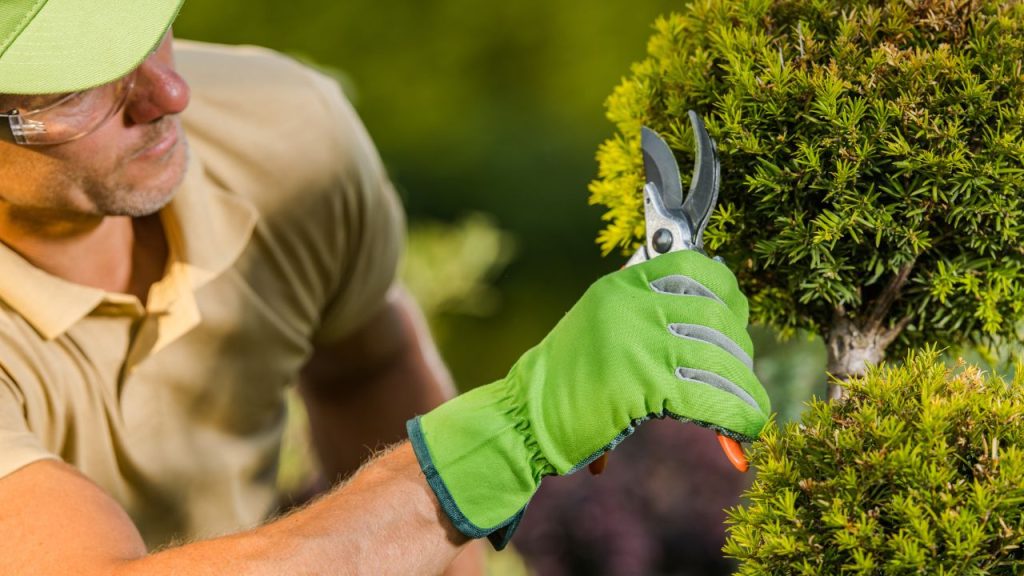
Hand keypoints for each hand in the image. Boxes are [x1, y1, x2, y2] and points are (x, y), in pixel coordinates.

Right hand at [406, 250, 769, 547]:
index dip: (729, 293)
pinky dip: (736, 418)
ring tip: (748, 413)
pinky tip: (742, 433)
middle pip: (718, 319)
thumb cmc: (564, 381)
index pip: (697, 267)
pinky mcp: (641, 385)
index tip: (736, 320)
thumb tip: (712, 308)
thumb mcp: (600, 324)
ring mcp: (636, 342)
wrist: (522, 420)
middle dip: (739, 355)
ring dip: (744, 392)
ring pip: (721, 361)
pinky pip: (711, 399)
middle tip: (738, 380)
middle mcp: (631, 305)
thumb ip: (643, 310)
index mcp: (622, 286)